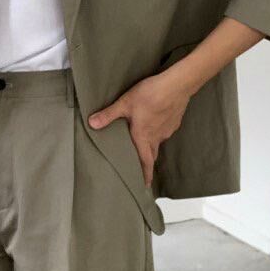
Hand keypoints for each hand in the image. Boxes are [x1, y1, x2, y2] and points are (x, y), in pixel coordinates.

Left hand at [88, 70, 191, 185]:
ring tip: (146, 143)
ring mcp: (168, 129)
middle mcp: (157, 137)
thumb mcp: (125, 103)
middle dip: (147, 162)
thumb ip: (108, 115)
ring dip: (152, 145)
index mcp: (144, 137)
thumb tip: (91, 123)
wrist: (177, 84)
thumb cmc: (150, 94)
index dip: (145, 175)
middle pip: (152, 154)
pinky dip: (160, 131)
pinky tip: (156, 123)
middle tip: (142, 167)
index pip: (145, 162)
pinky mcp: (175, 120)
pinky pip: (166, 131)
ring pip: (159, 142)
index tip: (145, 186)